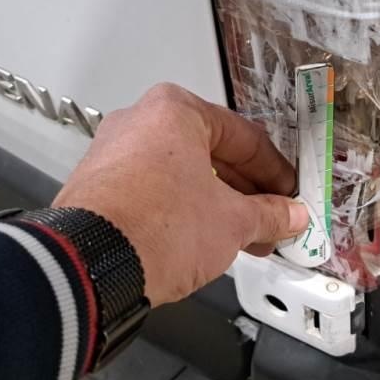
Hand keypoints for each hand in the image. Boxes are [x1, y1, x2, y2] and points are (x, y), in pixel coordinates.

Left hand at [52, 83, 307, 306]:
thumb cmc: (156, 226)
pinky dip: (184, 211)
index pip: (245, 137)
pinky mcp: (98, 188)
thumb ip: (269, 214)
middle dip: (247, 192)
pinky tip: (205, 239)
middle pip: (212, 155)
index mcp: (175, 110)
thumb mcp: (233, 221)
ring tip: (244, 238)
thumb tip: (288, 215)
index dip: (275, 171)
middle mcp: (140, 122)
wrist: (91, 268)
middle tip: (271, 217)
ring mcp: (114, 154)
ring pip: (183, 175)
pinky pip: (155, 192)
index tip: (288, 193)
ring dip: (219, 205)